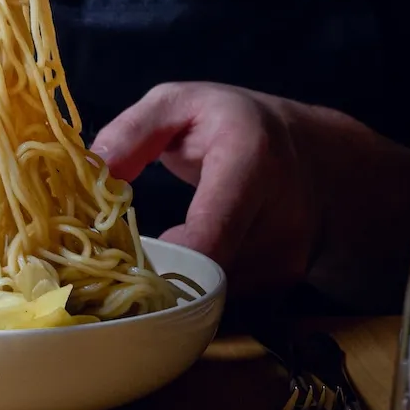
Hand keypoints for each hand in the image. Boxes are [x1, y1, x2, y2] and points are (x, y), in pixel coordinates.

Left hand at [92, 83, 321, 291]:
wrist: (318, 158)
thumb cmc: (235, 124)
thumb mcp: (181, 104)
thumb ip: (132, 132)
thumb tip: (91, 173)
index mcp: (251, 162)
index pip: (210, 233)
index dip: (164, 259)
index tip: (125, 257)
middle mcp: (281, 219)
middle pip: (207, 278)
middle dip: (160, 278)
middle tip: (122, 266)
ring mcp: (287, 262)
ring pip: (213, 297)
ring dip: (177, 286)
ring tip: (155, 259)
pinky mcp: (283, 289)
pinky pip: (226, 305)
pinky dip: (198, 294)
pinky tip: (185, 269)